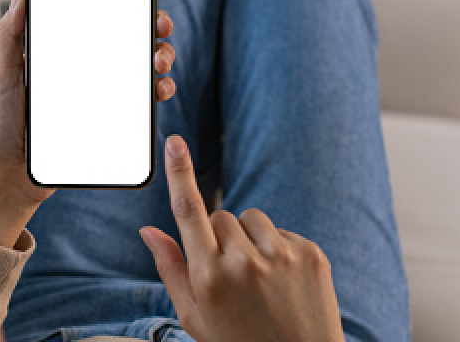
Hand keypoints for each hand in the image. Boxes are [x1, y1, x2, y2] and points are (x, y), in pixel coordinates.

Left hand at [0, 0, 176, 247]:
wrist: (11, 175)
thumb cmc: (0, 125)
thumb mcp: (0, 76)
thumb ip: (8, 36)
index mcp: (64, 53)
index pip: (99, 20)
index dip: (124, 5)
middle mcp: (86, 70)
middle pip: (129, 41)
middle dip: (154, 28)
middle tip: (161, 27)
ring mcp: (100, 95)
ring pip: (141, 69)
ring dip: (162, 58)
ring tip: (159, 64)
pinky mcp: (109, 120)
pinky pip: (140, 104)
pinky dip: (156, 93)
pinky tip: (158, 92)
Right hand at [140, 136, 344, 341]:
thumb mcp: (194, 316)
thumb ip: (170, 269)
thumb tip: (149, 230)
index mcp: (211, 277)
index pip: (190, 212)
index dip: (180, 174)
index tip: (176, 143)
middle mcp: (246, 262)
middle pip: (220, 217)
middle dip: (218, 237)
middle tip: (229, 276)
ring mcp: (283, 256)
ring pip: (250, 218)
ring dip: (248, 238)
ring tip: (256, 277)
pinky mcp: (311, 254)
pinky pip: (281, 231)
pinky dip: (276, 249)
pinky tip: (281, 282)